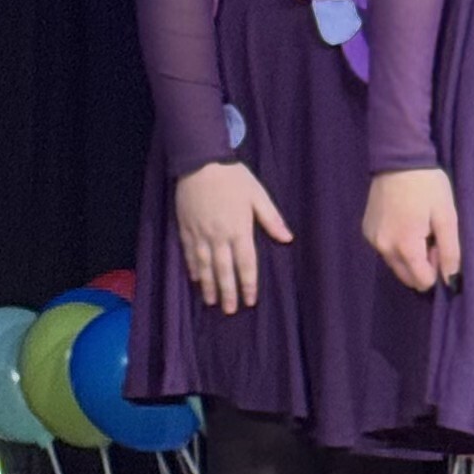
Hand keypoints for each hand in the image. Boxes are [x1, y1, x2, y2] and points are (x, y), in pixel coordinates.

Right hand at [173, 160, 291, 313]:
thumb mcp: (258, 195)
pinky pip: (189, 253)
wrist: (200, 162)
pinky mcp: (185, 228)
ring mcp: (200, 233)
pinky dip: (192, 268)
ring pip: (204, 266)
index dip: (248, 284)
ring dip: (209, 285)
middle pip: (224, 270)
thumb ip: (271, 219)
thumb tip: (288, 239)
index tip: (250, 300)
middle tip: (230, 311)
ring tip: (212, 302)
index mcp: (239, 229)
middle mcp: (219, 236)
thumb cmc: (233, 178)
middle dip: (228, 292)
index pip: (245, 264)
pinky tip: (196, 280)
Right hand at [364, 168, 461, 294]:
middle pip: (407, 277)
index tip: (439, 244)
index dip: (436, 268)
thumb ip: (450, 251)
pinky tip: (404, 221)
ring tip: (418, 227)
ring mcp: (372, 240)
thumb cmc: (428, 186)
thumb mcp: (447, 216)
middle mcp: (383, 248)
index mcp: (404, 246)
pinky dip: (397, 244)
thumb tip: (450, 280)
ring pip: (396, 265)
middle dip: (422, 265)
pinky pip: (385, 250)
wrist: (398, 159)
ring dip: (410, 255)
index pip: (422, 281)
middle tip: (430, 236)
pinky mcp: (366, 231)